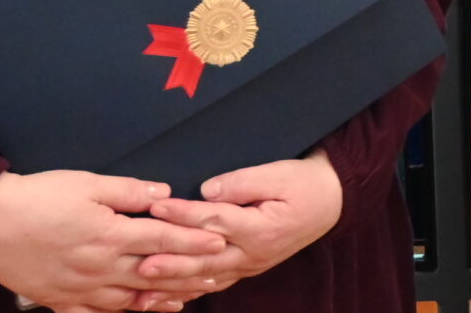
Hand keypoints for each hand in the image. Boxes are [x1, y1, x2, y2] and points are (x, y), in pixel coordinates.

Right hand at [0, 169, 226, 311]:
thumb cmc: (36, 197)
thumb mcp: (85, 183)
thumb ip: (128, 191)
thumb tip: (165, 194)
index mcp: (108, 234)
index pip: (162, 238)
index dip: (194, 239)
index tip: (220, 239)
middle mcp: (99, 267)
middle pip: (154, 274)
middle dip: (189, 273)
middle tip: (218, 273)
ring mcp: (80, 289)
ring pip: (131, 299)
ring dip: (163, 298)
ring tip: (190, 295)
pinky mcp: (61, 301)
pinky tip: (141, 310)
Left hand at [139, 150, 341, 291]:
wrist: (330, 203)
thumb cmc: (304, 184)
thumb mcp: (280, 173)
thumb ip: (243, 182)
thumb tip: (208, 190)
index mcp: (261, 227)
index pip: (216, 220)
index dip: (185, 214)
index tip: (157, 207)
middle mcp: (252, 253)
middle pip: (205, 259)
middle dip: (171, 262)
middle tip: (140, 262)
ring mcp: (248, 266)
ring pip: (205, 279)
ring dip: (174, 284)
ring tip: (144, 288)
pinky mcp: (245, 269)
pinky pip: (212, 285)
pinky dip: (188, 292)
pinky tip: (165, 297)